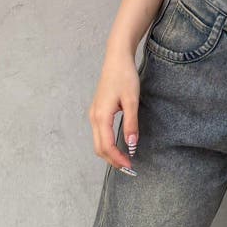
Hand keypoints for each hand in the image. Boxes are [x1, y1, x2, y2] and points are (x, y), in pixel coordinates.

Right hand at [88, 51, 141, 174]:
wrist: (116, 59)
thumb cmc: (125, 77)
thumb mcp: (132, 101)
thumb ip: (131, 124)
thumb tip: (131, 145)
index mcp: (101, 116)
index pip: (106, 146)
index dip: (118, 159)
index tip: (130, 166)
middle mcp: (94, 117)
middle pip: (99, 148)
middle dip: (112, 160)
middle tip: (128, 168)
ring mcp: (94, 114)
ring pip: (98, 142)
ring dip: (109, 153)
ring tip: (124, 159)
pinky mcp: (97, 111)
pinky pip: (99, 134)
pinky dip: (107, 144)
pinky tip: (118, 146)